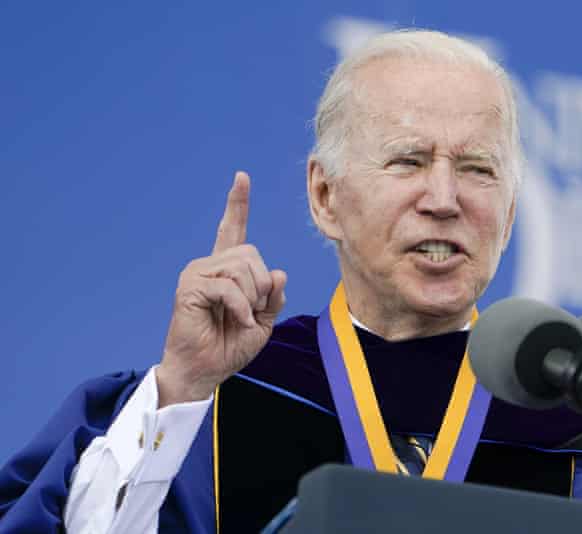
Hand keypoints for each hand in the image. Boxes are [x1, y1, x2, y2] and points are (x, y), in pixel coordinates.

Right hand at [156, 171, 287, 407]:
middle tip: (250, 311)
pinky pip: (230, 287)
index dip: (238, 204)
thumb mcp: (264, 320)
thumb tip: (278, 272)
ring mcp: (197, 273)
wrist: (205, 371)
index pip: (233, 230)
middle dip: (262, 286)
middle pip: (252, 254)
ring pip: (243, 268)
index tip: (241, 177)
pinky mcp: (190, 287)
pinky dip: (241, 308)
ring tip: (239, 317)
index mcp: (227, 270)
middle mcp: (210, 265)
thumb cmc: (230, 347)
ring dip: (252, 298)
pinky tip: (236, 321)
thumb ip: (273, 296)